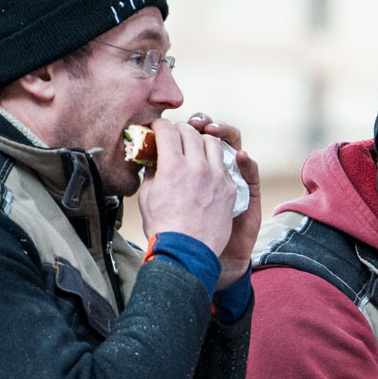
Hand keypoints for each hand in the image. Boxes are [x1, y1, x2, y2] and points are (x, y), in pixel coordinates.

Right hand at [137, 118, 249, 287]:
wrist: (187, 253)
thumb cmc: (164, 228)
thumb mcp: (148, 197)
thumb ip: (152, 173)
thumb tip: (153, 161)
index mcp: (173, 165)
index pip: (167, 130)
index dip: (159, 126)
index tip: (156, 128)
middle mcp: (197, 166)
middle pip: (191, 132)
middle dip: (180, 129)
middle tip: (174, 135)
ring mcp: (217, 176)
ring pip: (213, 143)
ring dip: (202, 140)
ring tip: (195, 147)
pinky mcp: (229, 189)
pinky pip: (224, 165)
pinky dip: (214, 162)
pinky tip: (207, 169)